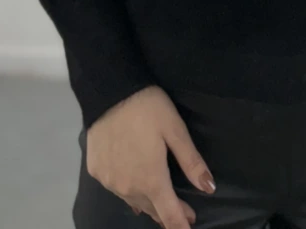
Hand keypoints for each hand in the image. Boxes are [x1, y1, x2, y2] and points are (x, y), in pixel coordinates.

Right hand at [86, 85, 214, 226]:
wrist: (109, 91)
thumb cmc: (148, 108)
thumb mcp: (175, 130)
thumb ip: (191, 162)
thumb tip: (209, 188)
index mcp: (151, 180)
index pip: (170, 215)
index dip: (181, 224)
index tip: (190, 226)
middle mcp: (128, 188)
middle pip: (152, 209)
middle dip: (169, 211)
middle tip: (184, 210)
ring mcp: (109, 182)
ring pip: (133, 201)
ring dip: (148, 201)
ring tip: (160, 198)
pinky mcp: (96, 171)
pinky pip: (116, 188)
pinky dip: (128, 189)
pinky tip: (133, 183)